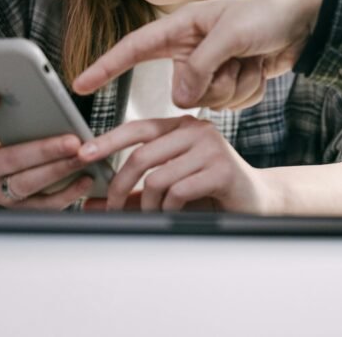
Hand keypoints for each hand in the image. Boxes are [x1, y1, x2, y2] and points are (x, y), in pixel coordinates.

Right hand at [0, 91, 92, 208]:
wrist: (1, 179)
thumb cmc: (12, 140)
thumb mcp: (10, 124)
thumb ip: (18, 109)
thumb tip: (41, 88)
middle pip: (8, 158)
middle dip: (44, 150)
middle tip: (72, 141)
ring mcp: (0, 191)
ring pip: (26, 183)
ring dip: (59, 169)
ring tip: (83, 156)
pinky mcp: (18, 209)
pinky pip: (43, 205)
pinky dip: (67, 192)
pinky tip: (86, 178)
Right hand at [72, 0, 326, 109]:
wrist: (304, 22)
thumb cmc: (267, 14)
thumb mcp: (231, 35)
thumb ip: (200, 66)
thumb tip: (179, 98)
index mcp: (182, 27)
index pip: (134, 48)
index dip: (106, 67)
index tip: (81, 84)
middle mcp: (192, 49)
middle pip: (182, 90)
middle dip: (214, 83)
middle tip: (237, 58)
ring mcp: (211, 68)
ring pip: (209, 102)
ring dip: (236, 86)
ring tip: (251, 59)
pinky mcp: (230, 82)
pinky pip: (231, 106)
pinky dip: (249, 91)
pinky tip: (260, 68)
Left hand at [77, 116, 272, 212]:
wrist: (258, 202)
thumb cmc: (211, 192)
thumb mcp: (167, 188)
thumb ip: (133, 192)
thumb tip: (91, 202)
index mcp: (182, 127)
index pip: (138, 128)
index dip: (108, 140)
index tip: (83, 154)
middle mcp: (197, 130)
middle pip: (142, 156)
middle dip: (120, 187)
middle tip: (111, 208)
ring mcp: (212, 148)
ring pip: (157, 178)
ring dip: (147, 205)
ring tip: (153, 215)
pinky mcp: (222, 169)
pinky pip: (178, 192)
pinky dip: (169, 210)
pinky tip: (176, 213)